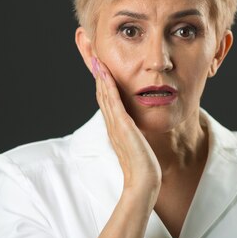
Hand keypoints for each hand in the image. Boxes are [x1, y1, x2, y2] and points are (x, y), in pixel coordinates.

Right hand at [92, 57, 161, 194]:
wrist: (144, 181)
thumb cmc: (144, 167)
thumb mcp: (138, 146)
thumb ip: (135, 136)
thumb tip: (137, 131)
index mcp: (115, 128)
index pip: (107, 101)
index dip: (103, 84)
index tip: (101, 68)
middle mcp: (112, 125)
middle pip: (102, 94)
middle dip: (98, 75)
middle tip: (92, 56)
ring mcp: (115, 125)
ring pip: (104, 95)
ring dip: (100, 76)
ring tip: (96, 58)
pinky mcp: (122, 126)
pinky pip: (113, 102)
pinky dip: (108, 86)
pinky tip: (106, 74)